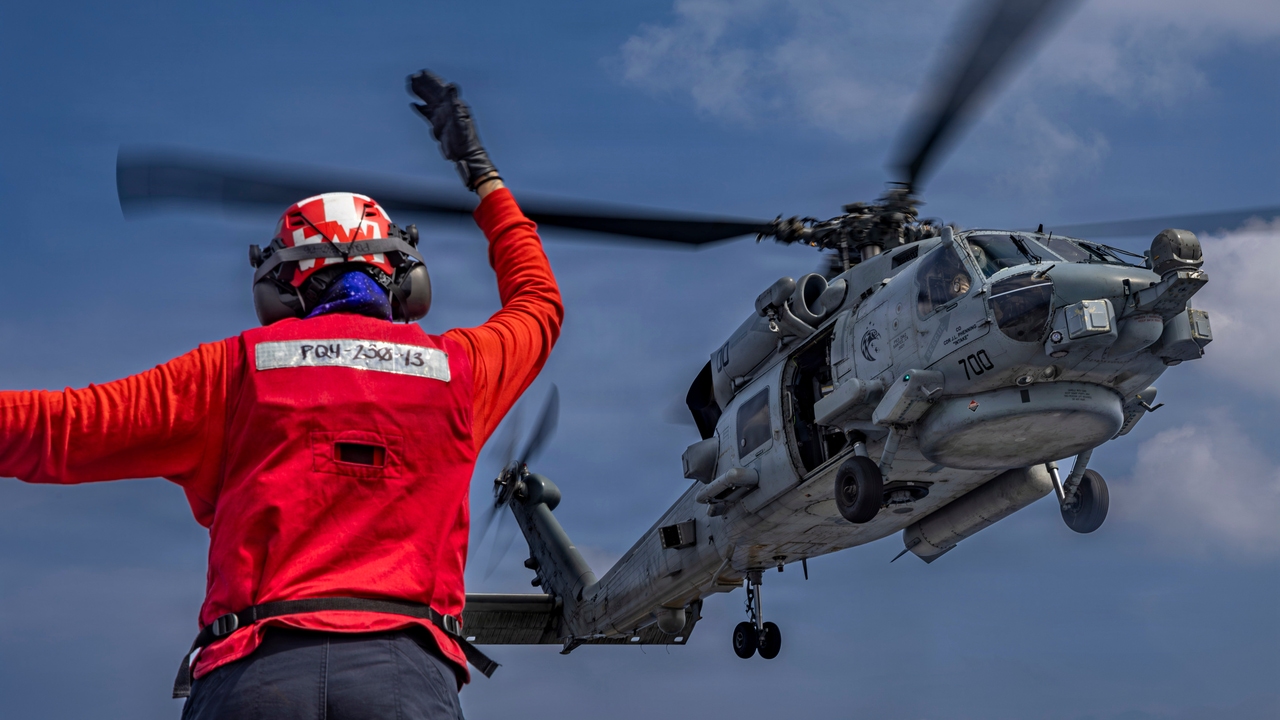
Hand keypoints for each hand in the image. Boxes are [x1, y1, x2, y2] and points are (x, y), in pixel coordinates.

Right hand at [408, 70, 499, 192]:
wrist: (465, 153)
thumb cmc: (464, 136)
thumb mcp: (458, 117)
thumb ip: (453, 101)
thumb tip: (450, 85)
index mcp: (452, 104)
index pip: (439, 88)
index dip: (430, 80)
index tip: (421, 72)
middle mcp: (446, 108)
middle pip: (432, 93)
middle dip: (423, 85)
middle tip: (412, 76)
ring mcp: (442, 116)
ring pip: (428, 101)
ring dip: (420, 94)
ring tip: (411, 86)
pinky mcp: (438, 126)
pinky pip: (427, 114)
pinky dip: (421, 108)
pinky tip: (414, 104)